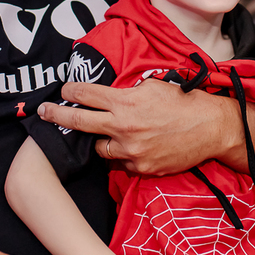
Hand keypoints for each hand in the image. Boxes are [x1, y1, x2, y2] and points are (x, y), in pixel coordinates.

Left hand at [38, 79, 233, 174]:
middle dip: (57, 115)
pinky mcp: (141, 168)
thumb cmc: (184, 103)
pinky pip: (121, 163)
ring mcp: (130, 150)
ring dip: (100, 140)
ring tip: (108, 135)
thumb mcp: (153, 87)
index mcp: (125, 102)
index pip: (86, 94)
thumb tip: (110, 95)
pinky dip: (122, 155)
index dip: (70, 91)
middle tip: (43, 112)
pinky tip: (134, 147)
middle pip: (78, 121)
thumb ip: (127, 92)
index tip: (63, 90)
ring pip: (99, 148)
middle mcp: (123, 127)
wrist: (211, 128)